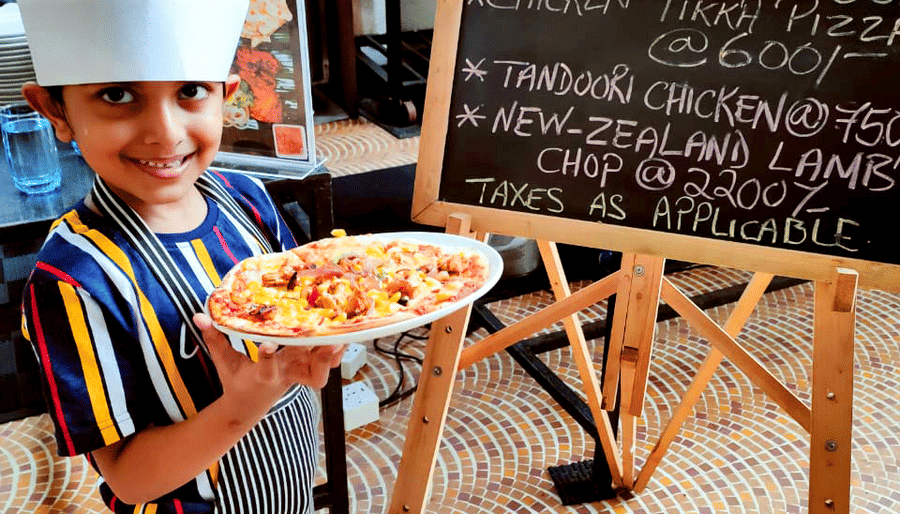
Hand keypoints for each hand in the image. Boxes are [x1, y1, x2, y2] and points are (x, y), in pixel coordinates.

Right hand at [193, 314, 345, 406]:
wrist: (251, 403)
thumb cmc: (236, 380)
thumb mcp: (223, 361)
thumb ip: (214, 338)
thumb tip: (199, 315)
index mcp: (264, 376)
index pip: (268, 369)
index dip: (269, 358)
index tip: (267, 345)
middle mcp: (288, 375)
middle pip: (312, 375)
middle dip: (320, 360)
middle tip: (327, 339)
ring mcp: (301, 373)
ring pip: (325, 368)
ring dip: (334, 352)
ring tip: (342, 330)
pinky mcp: (309, 368)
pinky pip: (330, 360)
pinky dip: (338, 348)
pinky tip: (346, 329)